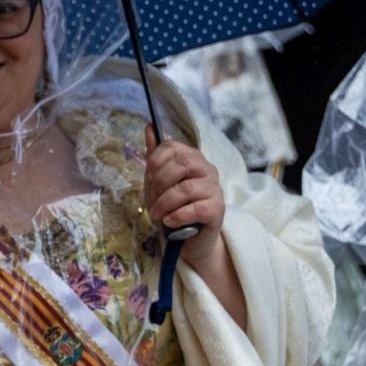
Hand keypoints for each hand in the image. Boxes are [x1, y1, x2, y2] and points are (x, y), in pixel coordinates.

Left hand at [142, 127, 226, 264]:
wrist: (192, 239)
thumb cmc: (175, 207)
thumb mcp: (160, 182)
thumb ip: (156, 156)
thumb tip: (149, 127)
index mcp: (193, 158)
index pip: (172, 146)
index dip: (155, 161)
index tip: (148, 178)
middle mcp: (207, 170)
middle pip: (183, 163)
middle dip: (160, 182)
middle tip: (152, 200)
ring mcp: (214, 189)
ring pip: (187, 188)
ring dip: (165, 203)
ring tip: (157, 215)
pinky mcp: (217, 210)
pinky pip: (196, 208)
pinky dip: (177, 215)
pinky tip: (169, 221)